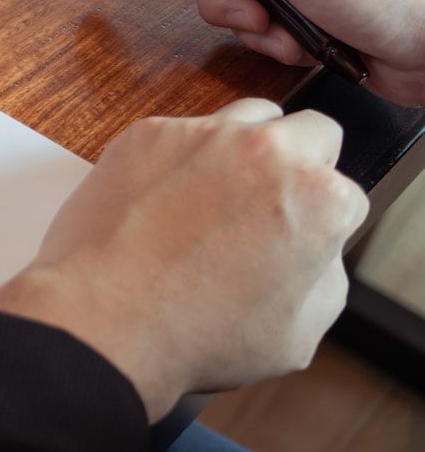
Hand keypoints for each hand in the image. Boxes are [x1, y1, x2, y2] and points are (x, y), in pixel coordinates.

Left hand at [0, 99, 365, 420]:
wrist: (104, 321)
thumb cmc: (198, 335)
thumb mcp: (300, 332)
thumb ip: (323, 275)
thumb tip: (310, 247)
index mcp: (321, 199)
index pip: (346, 193)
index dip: (322, 222)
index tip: (294, 240)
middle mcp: (270, 151)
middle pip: (313, 132)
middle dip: (302, 164)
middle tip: (269, 204)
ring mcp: (206, 134)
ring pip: (250, 116)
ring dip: (247, 147)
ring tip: (218, 195)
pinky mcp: (150, 132)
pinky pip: (182, 132)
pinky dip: (181, 158)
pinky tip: (162, 200)